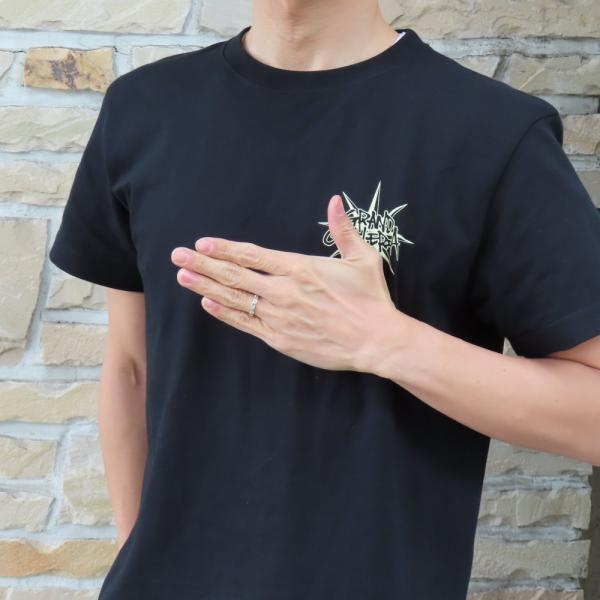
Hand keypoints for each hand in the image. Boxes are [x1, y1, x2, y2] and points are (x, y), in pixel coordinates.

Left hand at [170, 194, 404, 371]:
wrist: (375, 340)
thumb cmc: (370, 298)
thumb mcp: (363, 259)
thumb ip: (344, 229)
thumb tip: (335, 199)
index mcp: (300, 269)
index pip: (253, 255)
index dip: (225, 248)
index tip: (202, 243)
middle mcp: (284, 291)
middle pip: (235, 275)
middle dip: (203, 264)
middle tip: (178, 255)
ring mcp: (279, 316)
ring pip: (235, 299)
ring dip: (206, 286)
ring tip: (183, 276)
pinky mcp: (280, 338)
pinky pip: (245, 323)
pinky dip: (225, 313)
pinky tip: (208, 303)